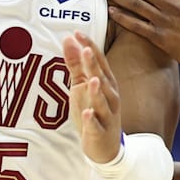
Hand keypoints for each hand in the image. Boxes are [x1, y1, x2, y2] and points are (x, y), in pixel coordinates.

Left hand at [62, 31, 122, 163]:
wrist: (106, 147)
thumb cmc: (93, 111)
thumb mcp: (81, 86)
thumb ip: (76, 64)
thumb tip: (69, 39)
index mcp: (106, 83)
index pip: (99, 61)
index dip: (89, 47)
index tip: (77, 33)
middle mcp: (110, 97)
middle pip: (102, 78)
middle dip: (94, 64)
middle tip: (85, 49)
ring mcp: (106, 115)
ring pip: (103, 101)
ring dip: (97, 90)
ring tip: (92, 79)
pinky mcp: (100, 132)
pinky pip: (96, 125)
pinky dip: (92, 119)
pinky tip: (87, 113)